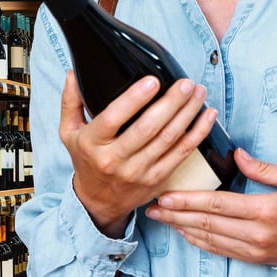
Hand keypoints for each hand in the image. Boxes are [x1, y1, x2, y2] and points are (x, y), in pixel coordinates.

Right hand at [60, 70, 218, 237]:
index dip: (134, 99)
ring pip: (169, 139)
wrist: (98, 202)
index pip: (114, 118)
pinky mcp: (157, 179)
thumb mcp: (69, 133)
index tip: (152, 81)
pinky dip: (197, 134)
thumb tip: (74, 74)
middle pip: (148, 128)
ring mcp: (139, 172)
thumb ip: (71, 102)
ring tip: (198, 93)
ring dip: (188, 114)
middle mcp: (115, 159)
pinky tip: (207, 116)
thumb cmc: (87, 161)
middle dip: (171, 103)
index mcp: (93, 143)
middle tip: (185, 83)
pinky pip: (181, 154)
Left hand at [144, 149, 276, 265]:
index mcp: (265, 210)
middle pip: (206, 223)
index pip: (217, 204)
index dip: (188, 200)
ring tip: (162, 218)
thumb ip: (263, 168)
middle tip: (152, 206)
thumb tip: (238, 156)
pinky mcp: (253, 258)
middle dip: (176, 214)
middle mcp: (256, 233)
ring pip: (209, 239)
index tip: (166, 195)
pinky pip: (219, 250)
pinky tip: (183, 232)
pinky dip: (198, 241)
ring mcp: (254, 249)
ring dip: (182, 228)